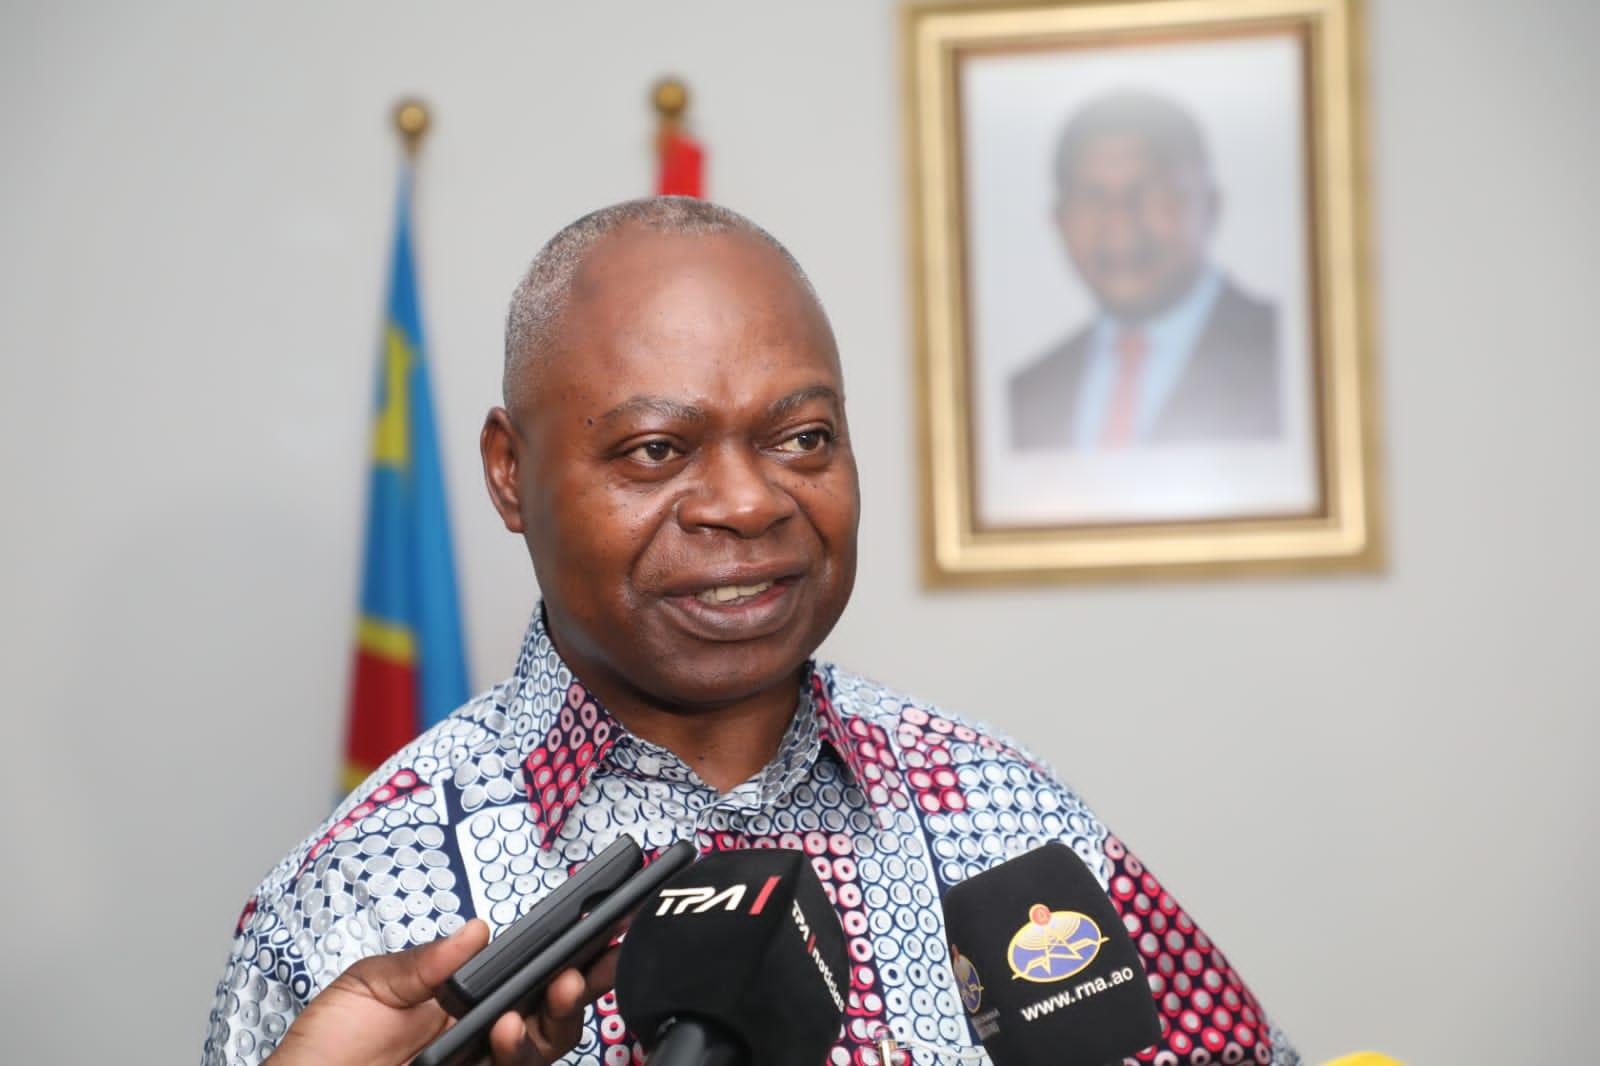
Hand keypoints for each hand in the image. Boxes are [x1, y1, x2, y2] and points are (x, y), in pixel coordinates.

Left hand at [264, 918, 619, 1065]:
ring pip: (541, 1047)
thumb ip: (424, 963)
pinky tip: (507, 1033)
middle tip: (588, 967)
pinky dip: (519, 1052)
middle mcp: (477, 1035)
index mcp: (460, 1000)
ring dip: (554, 1019)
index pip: (523, 976)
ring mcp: (476, 1065)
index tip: (588, 931)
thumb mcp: (369, 988)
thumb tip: (477, 931)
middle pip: (548, 1013)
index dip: (561, 955)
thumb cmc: (323, 1048)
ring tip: (550, 994)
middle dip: (579, 987)